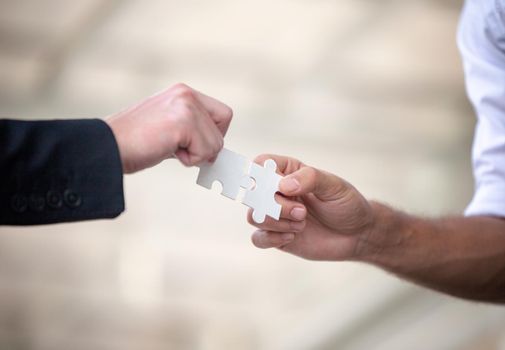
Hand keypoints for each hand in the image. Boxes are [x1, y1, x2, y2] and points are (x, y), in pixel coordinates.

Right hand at [106, 83, 232, 172]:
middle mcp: (186, 94)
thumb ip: (193, 132)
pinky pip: (206, 151)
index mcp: (183, 92)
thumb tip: (215, 152)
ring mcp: (186, 106)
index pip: (223, 114)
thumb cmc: (134, 143)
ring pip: (216, 143)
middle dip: (207, 146)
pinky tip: (168, 152)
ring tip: (169, 148)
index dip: (214, 134)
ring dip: (195, 156)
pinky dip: (190, 160)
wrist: (108, 147)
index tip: (195, 145)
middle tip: (180, 149)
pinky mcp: (183, 122)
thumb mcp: (170, 129)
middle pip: (222, 127)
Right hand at [248, 155, 375, 260]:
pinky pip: (258, 238)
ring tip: (302, 223)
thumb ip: (310, 179)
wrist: (357, 235)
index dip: (262, 175)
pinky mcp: (276, 237)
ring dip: (277, 222)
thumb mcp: (334, 186)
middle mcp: (277, 192)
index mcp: (288, 172)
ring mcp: (275, 215)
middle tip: (302, 212)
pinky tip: (293, 236)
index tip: (280, 188)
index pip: (261, 164)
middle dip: (275, 205)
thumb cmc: (346, 204)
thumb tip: (282, 186)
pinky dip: (272, 238)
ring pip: (254, 217)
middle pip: (253, 194)